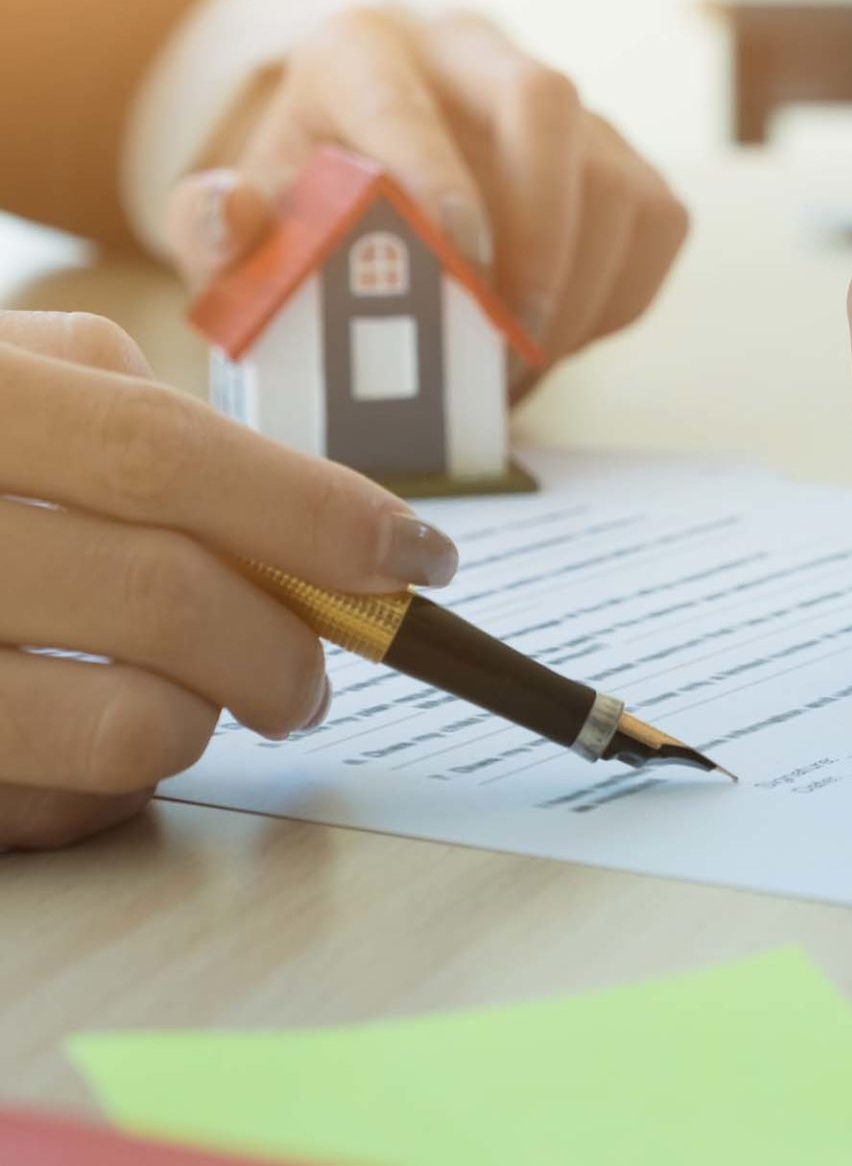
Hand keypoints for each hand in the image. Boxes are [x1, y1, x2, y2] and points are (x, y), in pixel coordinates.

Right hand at [0, 310, 457, 849]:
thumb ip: (122, 407)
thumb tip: (307, 501)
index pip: (166, 455)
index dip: (316, 510)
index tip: (423, 556)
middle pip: (168, 599)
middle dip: (290, 645)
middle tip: (321, 670)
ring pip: (130, 731)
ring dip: (210, 723)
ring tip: (204, 699)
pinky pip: (57, 816)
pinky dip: (119, 790)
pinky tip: (96, 738)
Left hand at [164, 7, 687, 381]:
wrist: (381, 144)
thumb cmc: (315, 185)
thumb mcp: (248, 200)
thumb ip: (211, 220)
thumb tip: (228, 220)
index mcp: (366, 51)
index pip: (409, 99)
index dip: (439, 177)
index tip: (457, 263)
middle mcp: (476, 55)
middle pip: (545, 100)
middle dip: (540, 229)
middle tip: (509, 338)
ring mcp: (567, 105)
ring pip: (616, 178)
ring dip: (581, 290)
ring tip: (520, 372)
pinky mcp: (625, 156)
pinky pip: (655, 226)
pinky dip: (617, 299)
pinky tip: (558, 338)